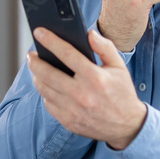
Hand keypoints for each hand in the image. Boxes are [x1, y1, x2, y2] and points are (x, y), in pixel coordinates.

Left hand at [27, 28, 147, 150]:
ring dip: (37, 76)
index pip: (67, 54)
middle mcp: (82, 94)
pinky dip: (45, 93)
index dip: (50, 41)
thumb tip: (89, 34)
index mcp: (95, 78)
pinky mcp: (68, 121)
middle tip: (32, 54)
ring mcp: (73, 110)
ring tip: (36, 68)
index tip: (39, 32)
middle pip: (48, 73)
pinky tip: (47, 86)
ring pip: (44, 89)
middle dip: (35, 61)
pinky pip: (48, 104)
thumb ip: (104, 47)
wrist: (127, 126)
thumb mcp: (119, 67)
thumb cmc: (122, 92)